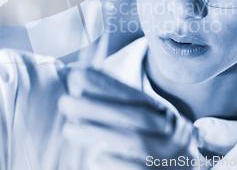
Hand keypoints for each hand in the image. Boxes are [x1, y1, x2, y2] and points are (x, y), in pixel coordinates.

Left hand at [58, 68, 193, 168]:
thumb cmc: (154, 146)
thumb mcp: (143, 122)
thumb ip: (116, 103)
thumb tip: (76, 76)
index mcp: (164, 114)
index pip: (136, 95)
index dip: (106, 85)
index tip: (76, 75)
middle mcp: (172, 132)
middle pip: (136, 116)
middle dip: (98, 107)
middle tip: (64, 102)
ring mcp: (171, 155)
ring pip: (137, 141)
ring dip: (100, 133)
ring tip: (68, 129)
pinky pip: (138, 169)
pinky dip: (115, 163)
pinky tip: (93, 157)